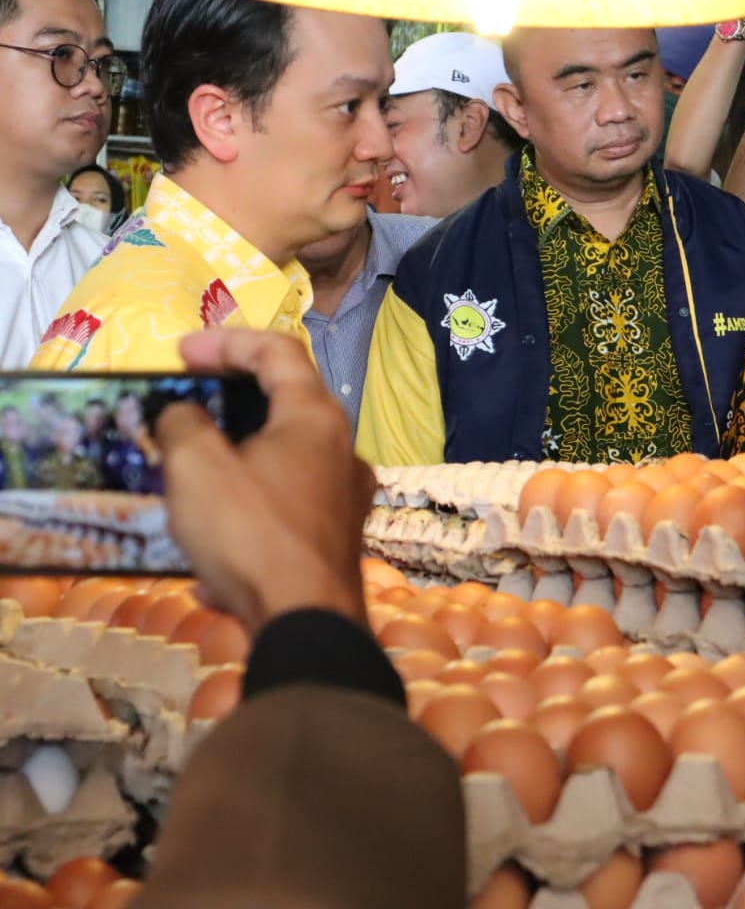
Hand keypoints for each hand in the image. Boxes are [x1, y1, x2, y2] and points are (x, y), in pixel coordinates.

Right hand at [155, 330, 372, 633]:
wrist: (306, 622)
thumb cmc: (251, 532)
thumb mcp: (196, 467)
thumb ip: (184, 426)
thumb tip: (184, 415)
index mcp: (315, 417)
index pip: (277, 350)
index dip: (226, 341)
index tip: (180, 355)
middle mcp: (342, 449)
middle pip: (286, 404)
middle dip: (229, 403)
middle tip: (184, 410)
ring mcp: (346, 497)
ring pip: (284, 461)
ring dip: (234, 463)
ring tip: (189, 481)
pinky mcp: (337, 540)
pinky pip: (285, 512)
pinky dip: (247, 516)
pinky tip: (214, 561)